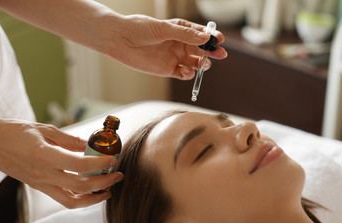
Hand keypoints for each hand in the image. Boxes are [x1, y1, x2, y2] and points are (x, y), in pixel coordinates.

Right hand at [0, 118, 123, 208]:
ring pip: (72, 200)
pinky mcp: (39, 187)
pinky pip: (62, 199)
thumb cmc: (15, 132)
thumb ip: (69, 140)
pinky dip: (80, 198)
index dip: (99, 164)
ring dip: (94, 197)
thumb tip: (90, 145)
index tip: (113, 160)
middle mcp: (44, 174)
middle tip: (117, 175)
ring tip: (108, 189)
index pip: (79, 164)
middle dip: (104, 183)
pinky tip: (90, 191)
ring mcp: (41, 184)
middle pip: (80, 187)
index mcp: (45, 156)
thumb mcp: (44, 130)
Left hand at [108, 15, 227, 79]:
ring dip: (201, 64)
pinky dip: (188, 74)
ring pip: (194, 63)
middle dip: (211, 52)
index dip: (211, 37)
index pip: (200, 33)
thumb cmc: (140, 29)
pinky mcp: (168, 69)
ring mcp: (174, 57)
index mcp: (180, 29)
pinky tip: (188, 72)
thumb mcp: (164, 29)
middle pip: (201, 49)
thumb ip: (185, 34)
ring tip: (203, 64)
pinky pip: (183, 73)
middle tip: (221, 54)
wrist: (121, 40)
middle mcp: (179, 43)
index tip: (219, 39)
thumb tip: (206, 38)